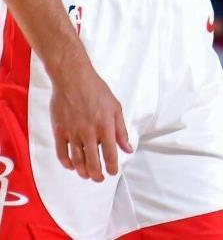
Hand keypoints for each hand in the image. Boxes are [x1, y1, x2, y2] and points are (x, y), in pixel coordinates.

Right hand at [49, 56, 132, 181]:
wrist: (73, 79)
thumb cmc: (97, 91)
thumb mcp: (115, 108)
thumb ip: (121, 130)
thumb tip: (128, 148)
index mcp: (105, 126)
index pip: (110, 154)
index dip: (112, 167)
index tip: (112, 173)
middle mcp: (89, 132)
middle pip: (92, 162)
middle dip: (97, 174)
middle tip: (99, 178)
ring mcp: (72, 133)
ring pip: (77, 161)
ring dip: (82, 172)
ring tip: (87, 175)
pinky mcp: (59, 131)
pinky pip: (62, 153)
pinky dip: (66, 163)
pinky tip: (71, 166)